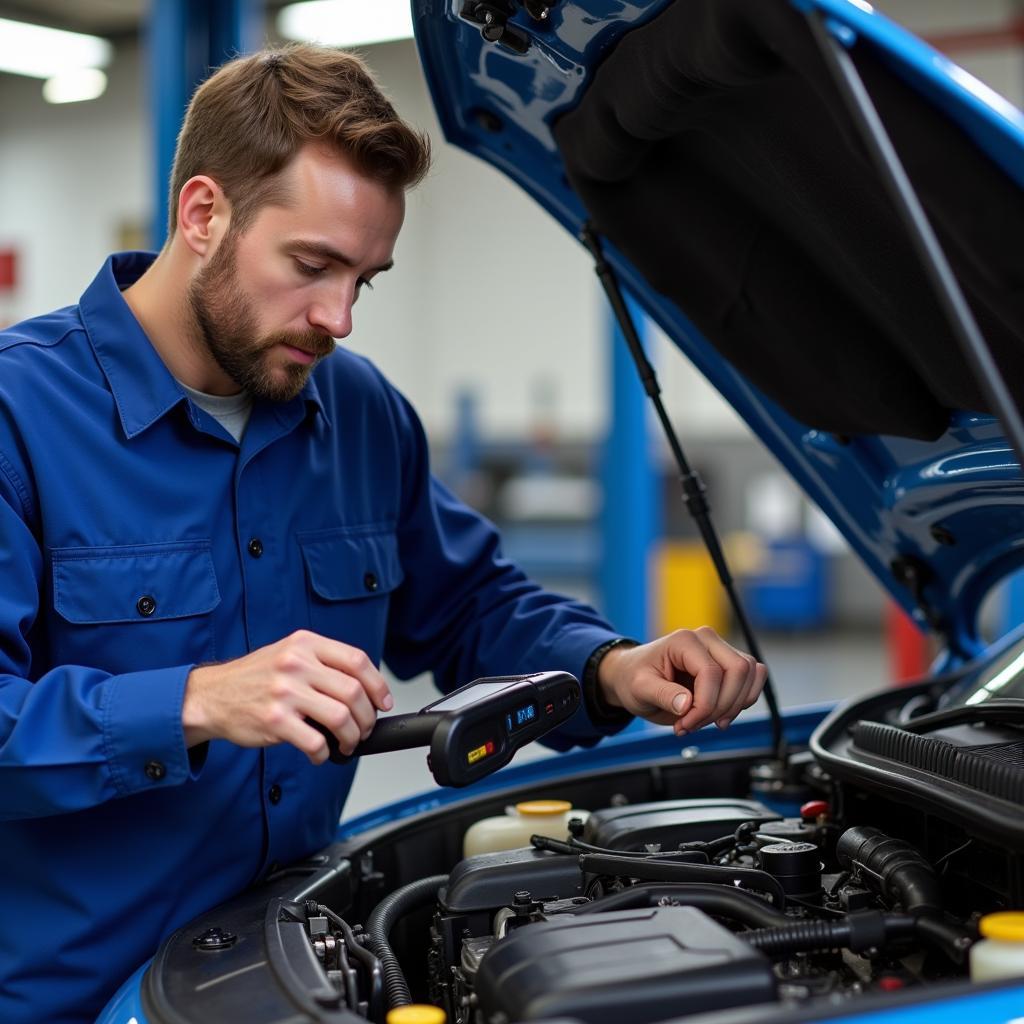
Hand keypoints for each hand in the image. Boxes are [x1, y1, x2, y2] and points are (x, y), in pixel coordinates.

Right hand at [182, 630, 393, 763]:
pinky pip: (315, 742)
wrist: (211, 696)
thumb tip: (364, 688)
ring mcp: (285, 692)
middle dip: (367, 717)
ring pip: (340, 718)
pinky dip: (325, 753)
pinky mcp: (274, 721)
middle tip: (364, 729)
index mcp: (305, 644)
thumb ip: (323, 662)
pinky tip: (320, 752)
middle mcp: (296, 664)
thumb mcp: (289, 653)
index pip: (357, 660)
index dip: (378, 685)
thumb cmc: (254, 677)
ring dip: (352, 737)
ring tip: (347, 743)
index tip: (383, 702)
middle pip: (353, 692)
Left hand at [596, 627, 765, 734]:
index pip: (712, 673)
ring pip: (751, 674)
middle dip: (722, 706)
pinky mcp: (727, 663)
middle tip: (695, 724)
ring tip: (705, 721)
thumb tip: (686, 704)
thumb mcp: (639, 689)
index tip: (685, 724)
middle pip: (738, 671)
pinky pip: (753, 678)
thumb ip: (663, 695)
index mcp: (684, 641)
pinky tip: (720, 714)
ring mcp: (719, 650)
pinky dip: (743, 701)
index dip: (705, 705)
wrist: (632, 676)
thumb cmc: (634, 677)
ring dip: (734, 706)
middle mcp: (706, 640)